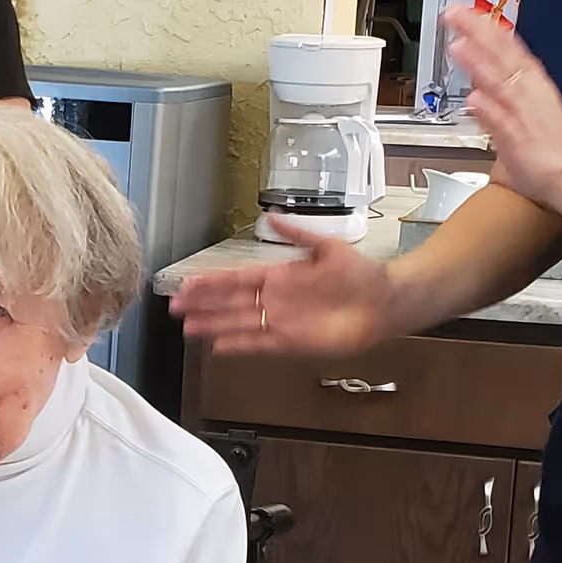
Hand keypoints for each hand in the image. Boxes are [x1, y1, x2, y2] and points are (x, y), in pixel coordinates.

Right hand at [173, 218, 397, 357]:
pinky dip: (239, 346)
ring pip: (239, 324)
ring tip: (189, 328)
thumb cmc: (361, 275)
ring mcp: (282, 321)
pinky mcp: (293, 342)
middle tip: (177, 307)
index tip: (189, 284)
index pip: (236, 279)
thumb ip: (297, 234)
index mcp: (280, 276)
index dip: (211, 283)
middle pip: (230, 303)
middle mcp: (277, 299)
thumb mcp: (327, 246)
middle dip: (203, 305)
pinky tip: (219, 346)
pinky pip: (259, 345)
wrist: (384, 301)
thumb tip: (272, 216)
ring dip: (214, 326)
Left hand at [443, 5, 561, 212]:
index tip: (464, 11)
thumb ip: (497, 101)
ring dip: (479, 62)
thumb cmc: (553, 145)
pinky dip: (488, 110)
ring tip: (458, 44)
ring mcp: (522, 114)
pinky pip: (502, 122)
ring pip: (499, 82)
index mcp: (531, 83)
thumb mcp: (525, 112)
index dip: (484, 27)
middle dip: (477, 32)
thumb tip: (476, 92)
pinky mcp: (519, 139)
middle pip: (501, 55)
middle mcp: (527, 92)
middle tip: (455, 13)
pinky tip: (473, 98)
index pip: (505, 47)